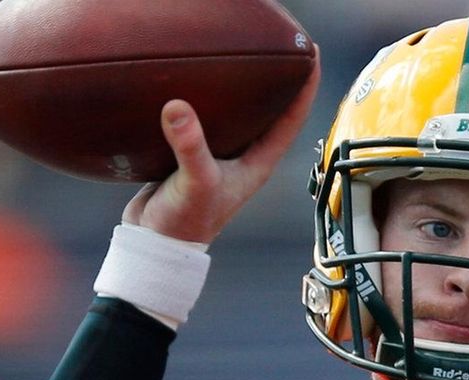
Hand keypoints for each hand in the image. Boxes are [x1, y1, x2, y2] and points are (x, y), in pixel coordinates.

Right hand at [122, 46, 320, 243]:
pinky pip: (207, 120)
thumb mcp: (194, 181)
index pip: (291, 120)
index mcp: (257, 164)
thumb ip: (190, 146)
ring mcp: (220, 156)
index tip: (313, 56)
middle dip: (278, 81)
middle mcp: (244, 158)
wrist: (155, 243)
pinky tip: (198, 81)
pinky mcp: (194, 154)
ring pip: (240, 115)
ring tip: (244, 55)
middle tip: (283, 46)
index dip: (305, 89)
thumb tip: (178, 107)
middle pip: (270, 112)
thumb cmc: (185, 223)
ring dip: (244, 89)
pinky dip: (207, 100)